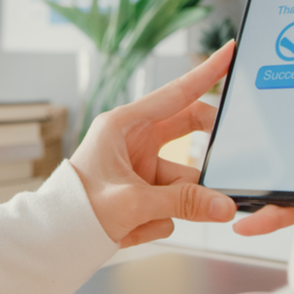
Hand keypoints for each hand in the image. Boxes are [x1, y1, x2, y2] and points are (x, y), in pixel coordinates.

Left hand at [70, 42, 236, 247]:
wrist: (56, 239)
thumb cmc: (76, 209)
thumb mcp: (131, 202)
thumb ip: (182, 203)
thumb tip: (224, 205)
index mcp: (123, 125)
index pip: (175, 94)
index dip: (206, 73)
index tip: (230, 53)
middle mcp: (133, 140)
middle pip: (186, 130)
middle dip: (206, 144)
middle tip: (236, 150)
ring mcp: (140, 165)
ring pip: (183, 178)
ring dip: (174, 203)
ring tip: (146, 218)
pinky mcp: (144, 188)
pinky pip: (172, 202)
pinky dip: (158, 218)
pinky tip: (130, 228)